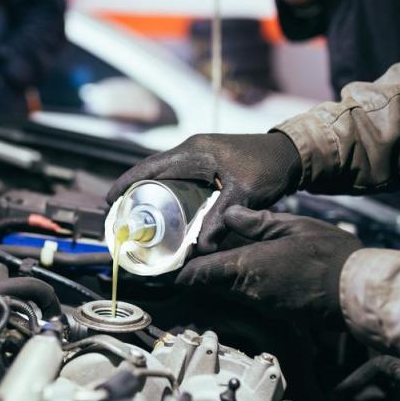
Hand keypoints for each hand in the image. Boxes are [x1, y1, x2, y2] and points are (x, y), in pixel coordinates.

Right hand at [106, 132, 301, 252]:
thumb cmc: (267, 168)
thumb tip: (201, 250)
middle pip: (151, 170)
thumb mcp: (243, 195)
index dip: (126, 183)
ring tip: (134, 213)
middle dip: (131, 189)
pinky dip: (165, 190)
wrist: (290, 154)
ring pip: (163, 173)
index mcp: (193, 153)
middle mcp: (191, 150)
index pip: (149, 168)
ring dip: (147, 190)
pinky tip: (163, 208)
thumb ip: (220, 220)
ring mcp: (199, 155)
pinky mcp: (207, 162)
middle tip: (117, 213)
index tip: (109, 200)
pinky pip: (177, 176)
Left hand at [176, 206, 361, 322]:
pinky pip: (245, 295)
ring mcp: (260, 304)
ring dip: (216, 275)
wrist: (356, 291)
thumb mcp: (291, 226)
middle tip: (187, 251)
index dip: (177, 269)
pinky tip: (246, 264)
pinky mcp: (274, 310)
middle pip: (206, 284)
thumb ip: (256, 222)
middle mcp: (246, 291)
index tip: (166, 260)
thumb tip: (229, 215)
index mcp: (244, 267)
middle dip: (195, 270)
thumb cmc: (328, 255)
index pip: (195, 274)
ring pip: (224, 290)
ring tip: (214, 252)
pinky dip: (237, 282)